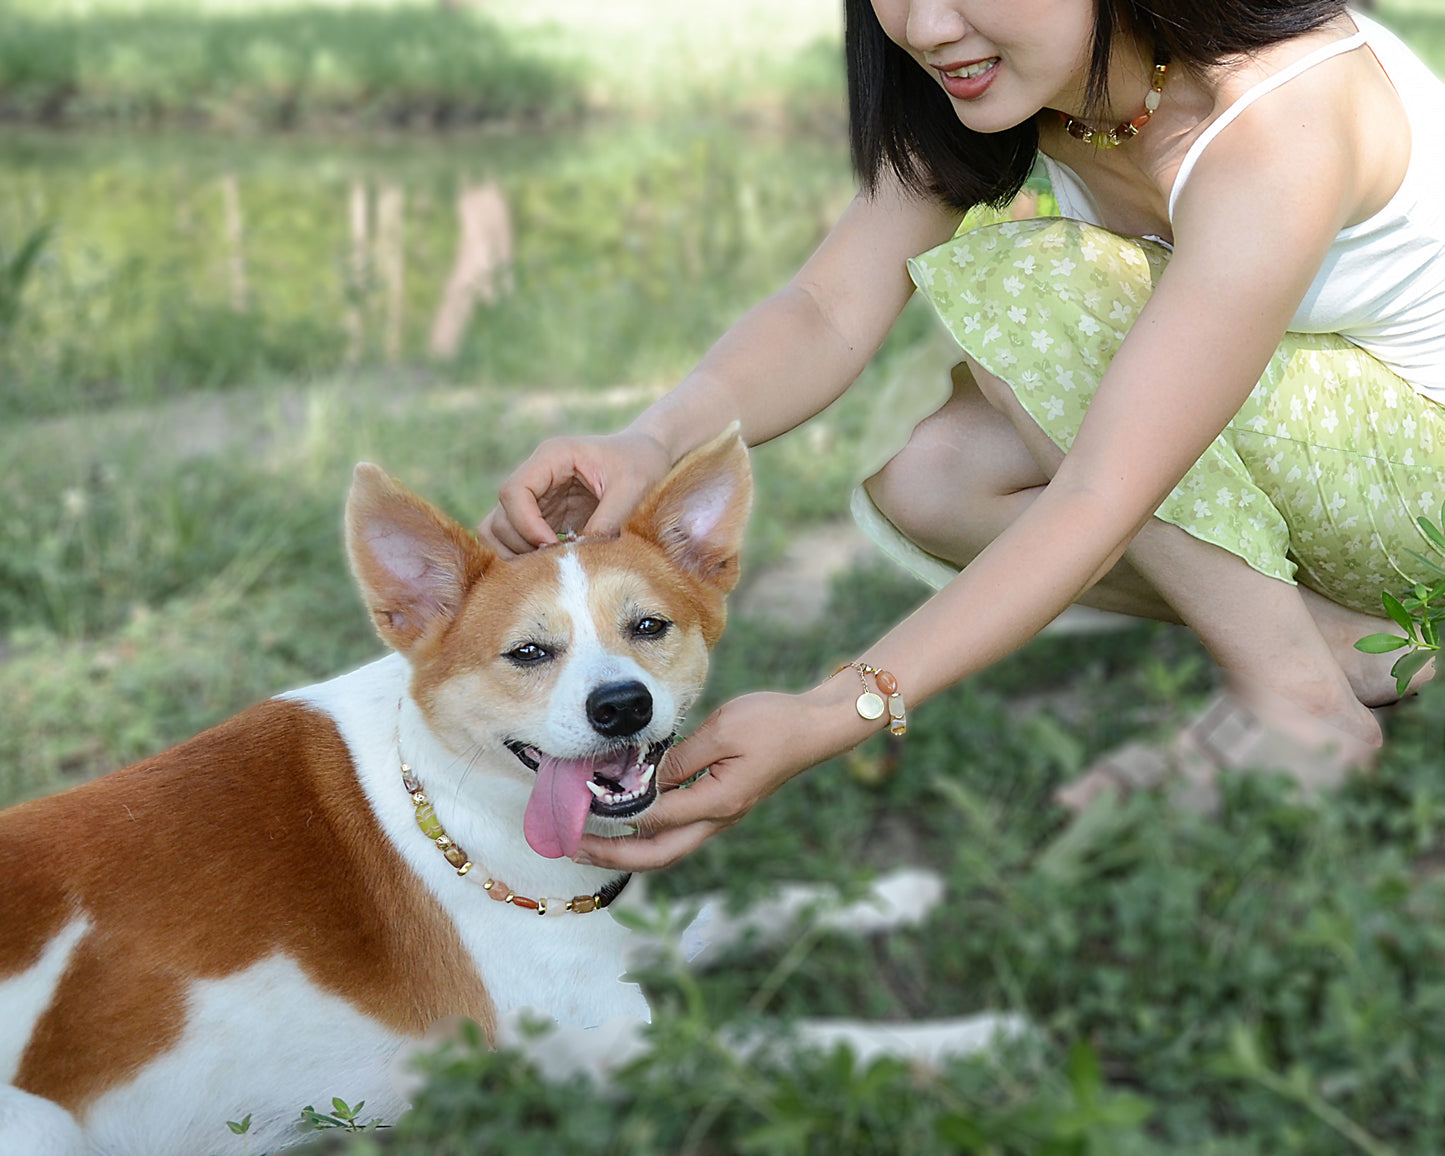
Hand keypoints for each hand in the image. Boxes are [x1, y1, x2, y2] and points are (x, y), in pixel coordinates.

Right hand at [478, 431, 671, 557]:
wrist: (649, 455)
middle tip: (556, 562)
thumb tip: (583, 557)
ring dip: (517, 554)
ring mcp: (537, 499)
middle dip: (522, 545)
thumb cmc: (642, 463)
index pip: (513, 492)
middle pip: (500, 517)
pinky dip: (526, 558)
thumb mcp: (633, 488)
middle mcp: (536, 477)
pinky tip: (556, 565)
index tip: (553, 546)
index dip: (526, 524)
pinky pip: (516, 541)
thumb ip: (609, 520)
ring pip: (499, 531)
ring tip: (553, 566)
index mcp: (552, 457)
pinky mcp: (544, 518)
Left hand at [575, 681, 875, 870]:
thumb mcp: (723, 730)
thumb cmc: (773, 722)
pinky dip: (648, 832)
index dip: (614, 816)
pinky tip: (628, 819)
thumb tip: (641, 779)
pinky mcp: (721, 805)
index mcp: (719, 802)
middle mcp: (718, 818)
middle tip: (574, 848)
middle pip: (658, 854)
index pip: (655, 818)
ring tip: (592, 843)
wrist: (814, 726)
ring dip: (627, 850)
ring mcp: (721, 815)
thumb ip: (680, 757)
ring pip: (668, 848)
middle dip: (613, 855)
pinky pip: (679, 830)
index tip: (579, 808)